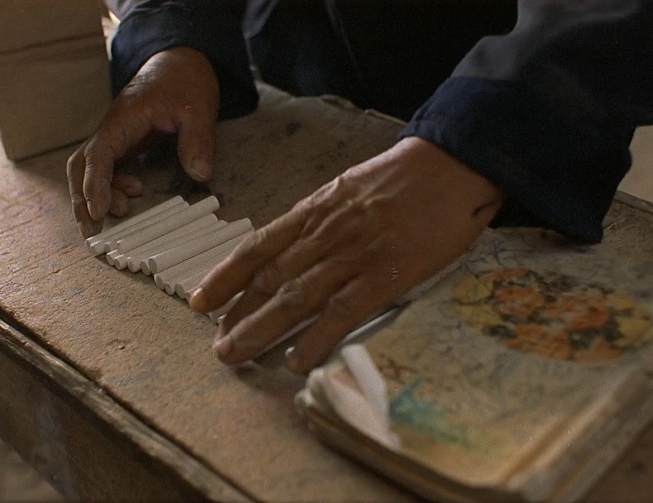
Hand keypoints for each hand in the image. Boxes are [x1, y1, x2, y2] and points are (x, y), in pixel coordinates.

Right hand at [67, 47, 219, 237]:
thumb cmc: (186, 82)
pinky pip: (106, 168)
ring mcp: (116, 137)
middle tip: (93, 232)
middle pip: (80, 166)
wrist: (181, 62)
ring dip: (93, 196)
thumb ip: (198, 141)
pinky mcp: (124, 143)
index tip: (98, 212)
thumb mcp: (198, 109)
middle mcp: (112, 129)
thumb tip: (200, 174)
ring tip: (113, 218)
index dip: (94, 185)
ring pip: (89, 169)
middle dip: (81, 199)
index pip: (97, 155)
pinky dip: (109, 187)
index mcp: (123, 119)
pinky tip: (131, 195)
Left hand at [189, 137, 503, 372]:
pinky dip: (315, 340)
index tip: (201, 300)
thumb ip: (322, 217)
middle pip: (269, 279)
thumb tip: (298, 245)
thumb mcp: (350, 187)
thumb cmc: (403, 176)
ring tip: (236, 355)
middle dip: (237, 313)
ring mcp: (352, 256)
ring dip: (260, 329)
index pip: (258, 247)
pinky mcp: (383, 276)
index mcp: (315, 210)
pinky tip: (296, 362)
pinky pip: (341, 314)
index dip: (226, 276)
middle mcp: (323, 234)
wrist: (451, 165)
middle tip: (217, 345)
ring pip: (294, 298)